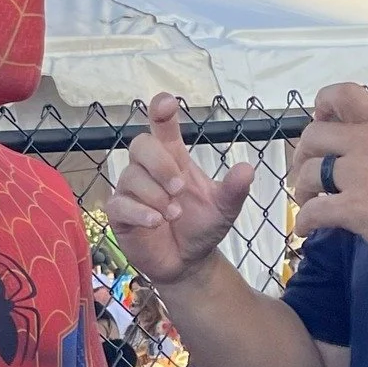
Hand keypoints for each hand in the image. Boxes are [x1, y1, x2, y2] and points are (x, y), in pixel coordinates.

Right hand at [107, 93, 255, 284]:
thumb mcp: (224, 208)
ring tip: (174, 214)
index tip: (166, 104)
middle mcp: (148, 169)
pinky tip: (156, 222)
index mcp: (172, 158)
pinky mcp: (120, 214)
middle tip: (180, 187)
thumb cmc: (201, 227)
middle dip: (160, 163)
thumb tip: (247, 170)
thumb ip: (233, 189)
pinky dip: (140, 212)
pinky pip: (120, 204)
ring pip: (132, 177)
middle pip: (140, 144)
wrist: (188, 262)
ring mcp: (131, 190)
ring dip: (156, 195)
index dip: (160, 110)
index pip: (161, 125)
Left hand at [292, 82, 367, 268]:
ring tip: (308, 203)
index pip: (345, 94)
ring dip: (301, 190)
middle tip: (306, 174)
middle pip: (313, 135)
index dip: (323, 105)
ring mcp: (359, 176)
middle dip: (302, 156)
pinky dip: (304, 222)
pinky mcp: (354, 208)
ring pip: (309, 173)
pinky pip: (314, 211)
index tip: (322, 122)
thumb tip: (367, 160)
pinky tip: (306, 230)